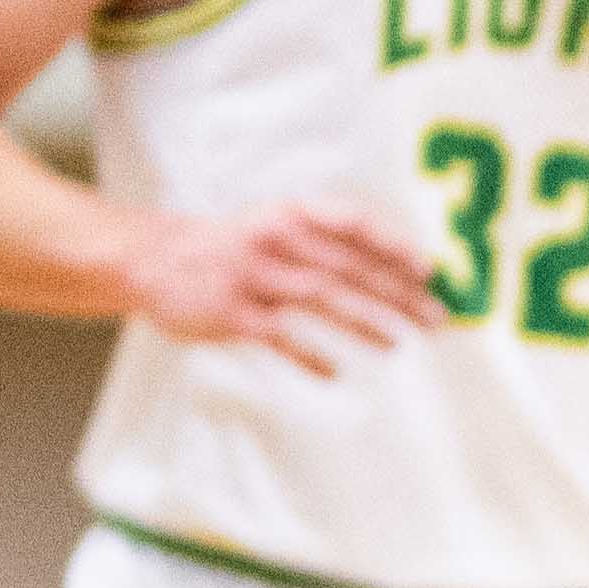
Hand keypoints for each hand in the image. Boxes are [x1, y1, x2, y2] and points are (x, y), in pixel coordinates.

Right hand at [125, 199, 444, 374]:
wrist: (154, 257)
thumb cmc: (238, 245)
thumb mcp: (278, 223)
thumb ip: (329, 238)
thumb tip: (402, 266)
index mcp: (292, 214)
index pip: (353, 224)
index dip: (393, 245)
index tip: (428, 270)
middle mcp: (275, 240)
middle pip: (347, 267)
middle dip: (397, 294)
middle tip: (434, 320)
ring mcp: (252, 276)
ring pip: (320, 298)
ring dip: (365, 323)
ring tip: (398, 344)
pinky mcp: (230, 312)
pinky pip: (278, 336)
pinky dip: (308, 355)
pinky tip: (335, 373)